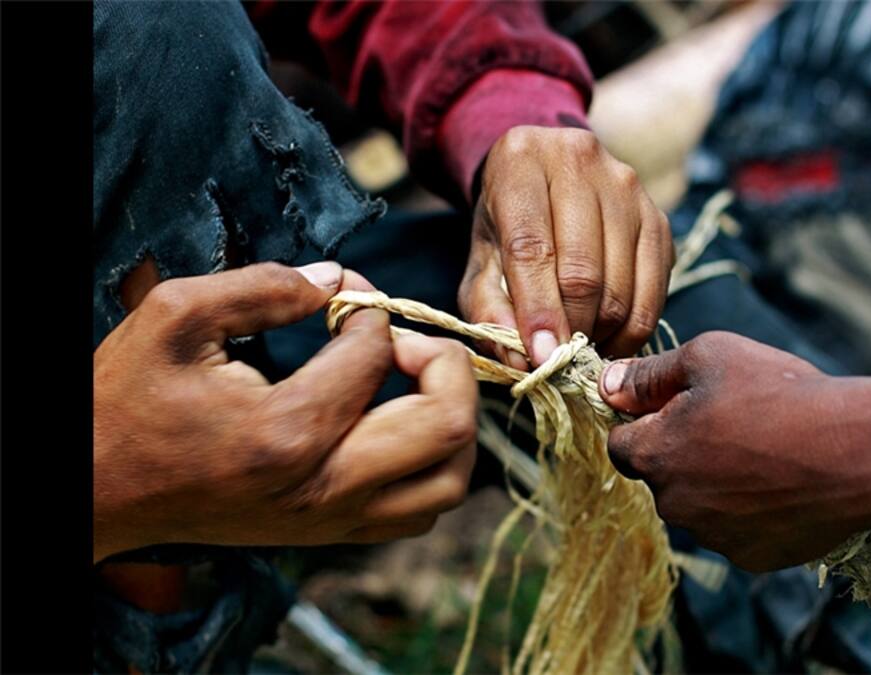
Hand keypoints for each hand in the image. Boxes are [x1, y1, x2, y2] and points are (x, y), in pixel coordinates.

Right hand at [94, 262, 476, 562]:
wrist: (93, 491)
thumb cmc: (126, 401)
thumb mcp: (175, 317)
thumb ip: (264, 286)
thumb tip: (338, 278)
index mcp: (286, 432)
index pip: (376, 355)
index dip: (370, 308)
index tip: (344, 298)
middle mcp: (324, 487)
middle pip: (449, 428)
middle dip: (445, 363)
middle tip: (401, 338)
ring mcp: (332, 521)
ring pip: (449, 483)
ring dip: (450, 420)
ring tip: (410, 381)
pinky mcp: (330, 535)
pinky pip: (419, 509)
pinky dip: (430, 464)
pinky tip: (396, 424)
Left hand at [458, 126, 673, 368]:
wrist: (546, 171)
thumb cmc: (508, 221)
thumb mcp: (481, 259)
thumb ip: (488, 310)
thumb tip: (521, 361)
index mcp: (520, 163)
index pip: (531, 249)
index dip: (538, 311)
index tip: (541, 358)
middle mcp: (578, 162)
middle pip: (583, 271)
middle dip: (571, 329)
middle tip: (560, 360)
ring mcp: (626, 187)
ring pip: (621, 286)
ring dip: (602, 333)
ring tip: (580, 345)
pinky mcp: (658, 215)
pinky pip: (654, 288)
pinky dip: (633, 326)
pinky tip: (610, 335)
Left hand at [597, 331, 869, 570]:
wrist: (856, 453)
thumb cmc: (779, 394)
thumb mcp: (708, 356)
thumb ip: (649, 374)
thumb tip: (607, 385)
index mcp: (655, 455)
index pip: (619, 444)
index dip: (643, 421)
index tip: (678, 406)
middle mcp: (674, 505)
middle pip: (662, 477)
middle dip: (683, 453)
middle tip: (734, 422)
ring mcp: (713, 537)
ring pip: (701, 507)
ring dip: (718, 484)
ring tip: (767, 451)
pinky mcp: (752, 558)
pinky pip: (739, 532)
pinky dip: (753, 512)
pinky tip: (786, 484)